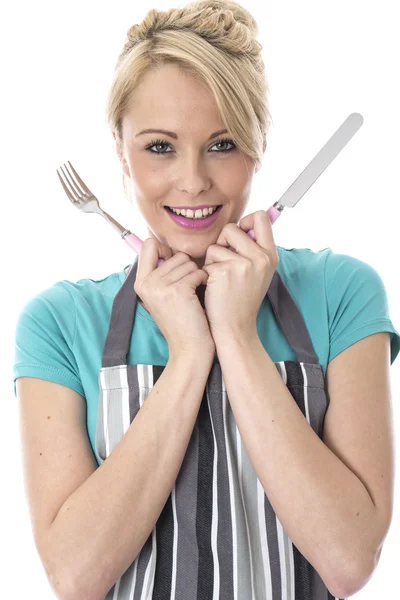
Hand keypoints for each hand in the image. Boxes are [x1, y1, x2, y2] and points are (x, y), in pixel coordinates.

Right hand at [134, 239, 214, 356]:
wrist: (189, 349)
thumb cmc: (182, 322)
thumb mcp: (162, 297)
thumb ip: (161, 273)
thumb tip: (168, 248)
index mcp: (140, 282)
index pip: (150, 245)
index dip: (167, 249)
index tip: (177, 264)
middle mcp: (146, 282)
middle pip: (175, 254)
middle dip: (188, 268)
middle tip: (189, 290)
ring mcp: (160, 286)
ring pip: (188, 262)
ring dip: (197, 276)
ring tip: (194, 295)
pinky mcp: (177, 290)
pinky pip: (198, 272)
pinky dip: (204, 282)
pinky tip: (201, 297)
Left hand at [201, 210, 278, 341]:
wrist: (235, 328)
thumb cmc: (241, 299)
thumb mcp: (258, 272)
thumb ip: (254, 248)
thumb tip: (247, 221)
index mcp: (270, 255)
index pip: (261, 217)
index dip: (245, 221)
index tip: (239, 234)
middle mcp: (260, 257)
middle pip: (232, 227)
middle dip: (222, 243)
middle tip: (225, 264)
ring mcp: (243, 264)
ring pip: (216, 244)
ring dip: (212, 260)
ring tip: (220, 279)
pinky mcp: (224, 271)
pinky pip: (207, 260)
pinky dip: (206, 273)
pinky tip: (214, 288)